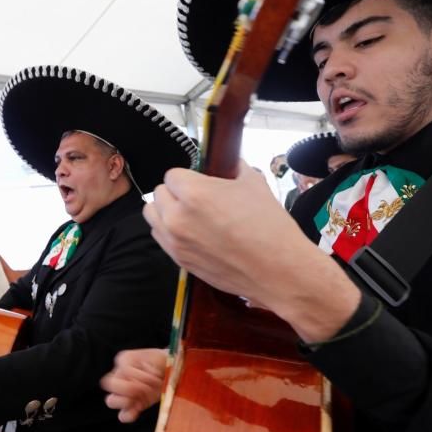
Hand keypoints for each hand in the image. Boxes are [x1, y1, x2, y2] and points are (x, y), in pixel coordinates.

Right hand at [101, 348, 167, 422]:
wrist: (173, 371)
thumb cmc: (166, 362)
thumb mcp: (162, 357)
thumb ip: (155, 365)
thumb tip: (150, 377)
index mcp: (126, 360)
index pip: (124, 370)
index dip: (141, 376)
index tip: (156, 376)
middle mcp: (120, 375)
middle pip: (109, 384)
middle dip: (129, 388)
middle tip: (146, 388)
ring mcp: (124, 393)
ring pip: (111, 401)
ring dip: (126, 401)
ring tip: (141, 397)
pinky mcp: (132, 406)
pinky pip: (123, 415)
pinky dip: (129, 415)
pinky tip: (139, 409)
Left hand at [144, 162, 360, 342]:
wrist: (278, 270)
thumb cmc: (269, 229)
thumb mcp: (254, 183)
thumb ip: (235, 168)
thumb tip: (230, 162)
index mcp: (194, 193)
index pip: (172, 174)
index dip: (188, 175)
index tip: (199, 180)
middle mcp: (178, 218)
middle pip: (159, 194)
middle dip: (175, 192)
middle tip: (195, 196)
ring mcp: (176, 242)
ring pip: (153, 216)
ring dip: (166, 211)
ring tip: (188, 213)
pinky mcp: (180, 261)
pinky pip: (161, 238)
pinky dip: (170, 232)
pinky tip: (191, 232)